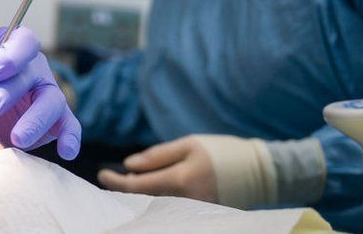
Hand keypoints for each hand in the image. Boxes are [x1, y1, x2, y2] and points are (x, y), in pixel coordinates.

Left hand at [0, 27, 80, 159]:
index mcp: (13, 48)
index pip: (24, 41)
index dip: (7, 58)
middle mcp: (34, 68)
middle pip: (28, 77)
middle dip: (3, 98)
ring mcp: (48, 92)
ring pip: (52, 101)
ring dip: (35, 121)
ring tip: (18, 139)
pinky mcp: (56, 119)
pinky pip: (69, 125)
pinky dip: (69, 137)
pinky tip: (66, 152)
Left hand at [98, 135, 277, 208]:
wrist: (261, 172)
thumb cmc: (222, 153)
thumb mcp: (189, 144)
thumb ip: (157, 155)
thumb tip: (129, 165)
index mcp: (181, 179)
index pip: (138, 186)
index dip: (116, 182)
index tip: (101, 175)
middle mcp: (186, 201)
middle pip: (144, 202)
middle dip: (124, 192)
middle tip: (110, 182)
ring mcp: (194, 213)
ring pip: (155, 208)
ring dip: (138, 199)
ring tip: (126, 187)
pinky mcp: (201, 217)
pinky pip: (170, 212)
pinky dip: (155, 203)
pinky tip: (148, 195)